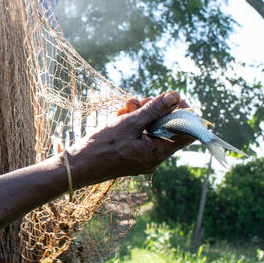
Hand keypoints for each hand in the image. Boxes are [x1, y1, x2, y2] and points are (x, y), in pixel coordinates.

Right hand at [69, 91, 192, 185]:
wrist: (77, 166)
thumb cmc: (102, 146)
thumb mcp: (129, 123)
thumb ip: (154, 109)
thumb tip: (175, 96)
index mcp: (157, 153)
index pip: (186, 133)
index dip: (183, 113)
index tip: (171, 100)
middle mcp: (153, 158)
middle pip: (166, 128)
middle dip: (154, 110)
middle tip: (139, 102)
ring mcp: (142, 157)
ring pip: (151, 130)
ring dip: (140, 114)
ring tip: (124, 107)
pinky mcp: (131, 155)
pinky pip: (139, 136)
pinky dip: (132, 124)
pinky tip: (119, 116)